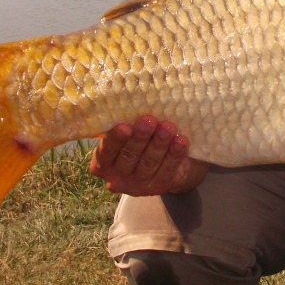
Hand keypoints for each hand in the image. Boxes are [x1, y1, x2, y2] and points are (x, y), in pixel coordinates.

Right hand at [89, 115, 207, 194]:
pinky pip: (168, 170)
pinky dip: (175, 154)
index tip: (125, 126)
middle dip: (140, 138)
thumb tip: (130, 98)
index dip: (116, 139)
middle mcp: (117, 178)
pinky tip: (181, 141)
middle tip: (149, 120)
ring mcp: (139, 186)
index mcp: (102, 163)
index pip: (107, 151)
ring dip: (159, 144)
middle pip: (130, 157)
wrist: (160, 164)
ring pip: (150, 163)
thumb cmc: (137, 141)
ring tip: (168, 127)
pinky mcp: (161, 186)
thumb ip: (124, 122)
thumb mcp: (126, 134)